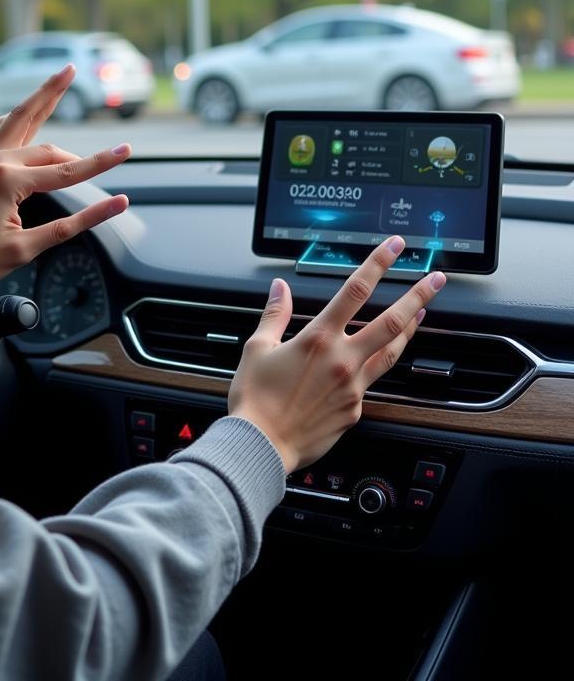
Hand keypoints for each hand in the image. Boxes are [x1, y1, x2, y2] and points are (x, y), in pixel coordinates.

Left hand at [0, 64, 130, 301]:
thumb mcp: (27, 248)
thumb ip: (74, 223)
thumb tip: (114, 206)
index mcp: (8, 181)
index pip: (68, 172)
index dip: (100, 163)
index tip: (126, 151)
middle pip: (48, 147)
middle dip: (78, 148)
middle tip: (109, 141)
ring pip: (18, 119)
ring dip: (42, 96)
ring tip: (63, 74)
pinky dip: (17, 118)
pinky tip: (26, 110)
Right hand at [226, 236, 445, 472]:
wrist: (261, 444)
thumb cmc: (255, 398)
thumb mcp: (257, 348)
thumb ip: (274, 315)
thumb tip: (280, 288)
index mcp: (318, 338)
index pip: (354, 291)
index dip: (377, 264)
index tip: (394, 247)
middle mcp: (343, 359)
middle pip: (391, 321)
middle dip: (417, 296)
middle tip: (436, 280)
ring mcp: (353, 386)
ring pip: (391, 352)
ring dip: (409, 329)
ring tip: (422, 314)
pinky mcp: (354, 409)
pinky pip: (371, 381)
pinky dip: (377, 364)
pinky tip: (377, 359)